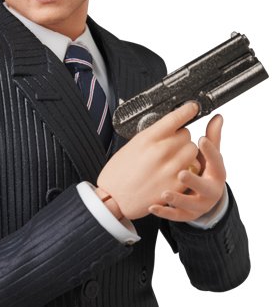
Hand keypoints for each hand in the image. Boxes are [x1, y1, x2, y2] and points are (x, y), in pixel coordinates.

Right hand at [96, 102, 199, 219]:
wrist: (113, 199)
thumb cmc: (118, 173)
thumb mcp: (131, 146)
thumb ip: (151, 137)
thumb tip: (168, 128)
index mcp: (147, 139)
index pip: (174, 118)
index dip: (187, 110)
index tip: (192, 107)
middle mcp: (160, 151)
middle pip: (186, 134)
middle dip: (181, 138)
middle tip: (172, 145)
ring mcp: (169, 168)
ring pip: (192, 150)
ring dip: (186, 152)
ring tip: (175, 159)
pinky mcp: (175, 184)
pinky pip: (192, 169)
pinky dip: (187, 168)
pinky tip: (177, 171)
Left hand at [148, 114, 225, 221]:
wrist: (202, 199)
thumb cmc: (203, 172)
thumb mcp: (208, 158)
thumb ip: (212, 138)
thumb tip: (217, 116)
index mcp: (216, 174)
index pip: (216, 162)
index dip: (210, 151)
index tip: (201, 140)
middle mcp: (210, 190)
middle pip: (204, 186)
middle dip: (193, 180)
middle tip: (181, 173)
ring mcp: (198, 204)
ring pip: (189, 204)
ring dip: (176, 198)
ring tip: (164, 193)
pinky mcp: (185, 214)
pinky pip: (174, 215)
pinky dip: (163, 211)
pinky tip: (152, 206)